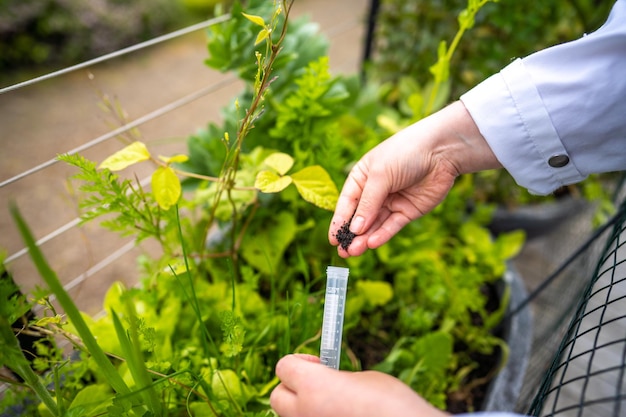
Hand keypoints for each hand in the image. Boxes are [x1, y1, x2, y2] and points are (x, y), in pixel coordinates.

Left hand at [270, 354, 448, 416]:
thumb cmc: (392, 404)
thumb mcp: (364, 379)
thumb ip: (338, 378)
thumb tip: (330, 380)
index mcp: (313, 387)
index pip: (284, 366)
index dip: (299, 361)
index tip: (318, 363)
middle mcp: (303, 413)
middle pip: (277, 396)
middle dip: (293, 387)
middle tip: (319, 384)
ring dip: (305, 408)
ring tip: (334, 405)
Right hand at [329, 101, 500, 256]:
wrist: (441, 151)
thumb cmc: (405, 153)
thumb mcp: (380, 176)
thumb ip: (368, 203)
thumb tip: (355, 229)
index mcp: (362, 178)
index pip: (347, 203)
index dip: (339, 221)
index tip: (332, 240)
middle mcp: (375, 191)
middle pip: (360, 217)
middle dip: (352, 235)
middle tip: (343, 252)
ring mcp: (392, 202)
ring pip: (375, 224)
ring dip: (365, 238)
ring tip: (354, 251)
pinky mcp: (408, 211)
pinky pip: (392, 225)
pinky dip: (383, 235)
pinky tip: (372, 243)